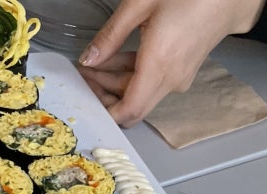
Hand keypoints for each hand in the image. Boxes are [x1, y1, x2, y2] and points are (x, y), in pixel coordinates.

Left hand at [77, 0, 264, 126]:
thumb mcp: (140, 4)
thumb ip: (111, 35)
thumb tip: (89, 58)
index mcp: (159, 65)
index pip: (129, 110)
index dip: (104, 110)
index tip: (85, 95)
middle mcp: (170, 80)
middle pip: (132, 106)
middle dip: (105, 95)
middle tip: (84, 74)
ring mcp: (178, 80)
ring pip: (140, 95)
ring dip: (116, 83)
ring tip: (96, 62)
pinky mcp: (181, 74)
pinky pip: (151, 84)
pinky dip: (131, 76)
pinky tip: (116, 59)